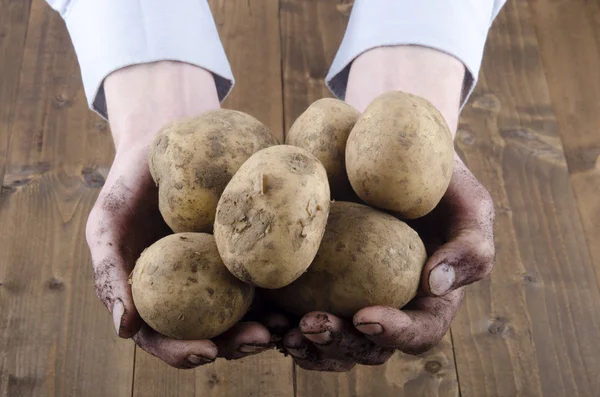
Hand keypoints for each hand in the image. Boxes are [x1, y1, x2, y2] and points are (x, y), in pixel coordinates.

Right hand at [85, 61, 282, 367]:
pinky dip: (286, 286)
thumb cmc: (129, 185)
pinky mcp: (252, 249)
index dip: (184, 352)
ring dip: (271, 324)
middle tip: (262, 338)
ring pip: (249, 310)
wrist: (164, 142)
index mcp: (156, 296)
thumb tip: (124, 330)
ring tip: (289, 323)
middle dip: (239, 344)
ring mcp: (224, 272)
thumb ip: (109, 271)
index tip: (207, 351)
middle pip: (216, 332)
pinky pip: (270, 272)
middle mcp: (192, 292)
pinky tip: (304, 287)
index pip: (167, 338)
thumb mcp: (107, 222)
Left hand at [282, 157, 494, 370]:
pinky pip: (300, 313)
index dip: (394, 333)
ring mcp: (353, 297)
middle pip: (368, 346)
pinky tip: (265, 314)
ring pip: (332, 342)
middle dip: (339, 343)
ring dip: (307, 345)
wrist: (396, 157)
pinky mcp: (320, 283)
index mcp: (430, 300)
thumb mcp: (472, 205)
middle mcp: (391, 306)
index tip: (365, 317)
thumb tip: (434, 284)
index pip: (419, 332)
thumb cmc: (442, 182)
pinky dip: (283, 321)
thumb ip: (470, 247)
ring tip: (281, 330)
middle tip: (311, 325)